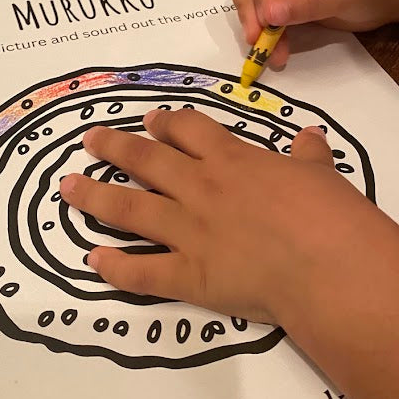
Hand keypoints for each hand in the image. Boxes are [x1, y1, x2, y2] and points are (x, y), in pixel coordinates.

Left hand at [60, 108, 387, 331]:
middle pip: (146, 161)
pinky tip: (92, 261)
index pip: (189, 130)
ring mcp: (190, 233)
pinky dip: (115, 268)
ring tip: (67, 187)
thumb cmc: (331, 215)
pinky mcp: (190, 277)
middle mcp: (201, 190)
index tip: (151, 121)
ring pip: (130, 210)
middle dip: (114, 147)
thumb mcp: (322, 174)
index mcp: (233, 161)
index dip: (166, 123)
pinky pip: (143, 272)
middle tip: (89, 139)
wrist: (329, 266)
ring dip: (95, 197)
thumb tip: (309, 138)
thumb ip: (308, 155)